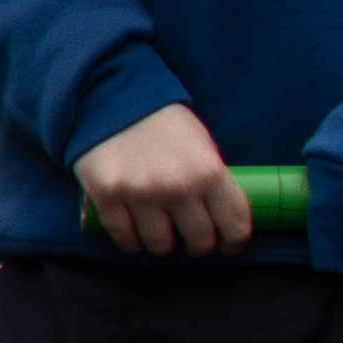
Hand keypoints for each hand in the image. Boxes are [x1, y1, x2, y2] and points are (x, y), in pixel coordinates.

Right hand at [77, 103, 251, 257]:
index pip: (235, 225)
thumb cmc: (163, 122)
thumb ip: (212, 181)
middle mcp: (178, 187)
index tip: (228, 245)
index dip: (234, 242)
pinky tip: (135, 233)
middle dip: (198, 245)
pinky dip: (132, 241)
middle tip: (191, 238)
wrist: (113, 96)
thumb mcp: (202, 144)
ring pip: (161, 246)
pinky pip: (125, 238)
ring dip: (163, 244)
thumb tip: (221, 219)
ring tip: (161, 232)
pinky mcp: (107, 197)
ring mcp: (141, 194)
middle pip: (199, 242)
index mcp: (210, 171)